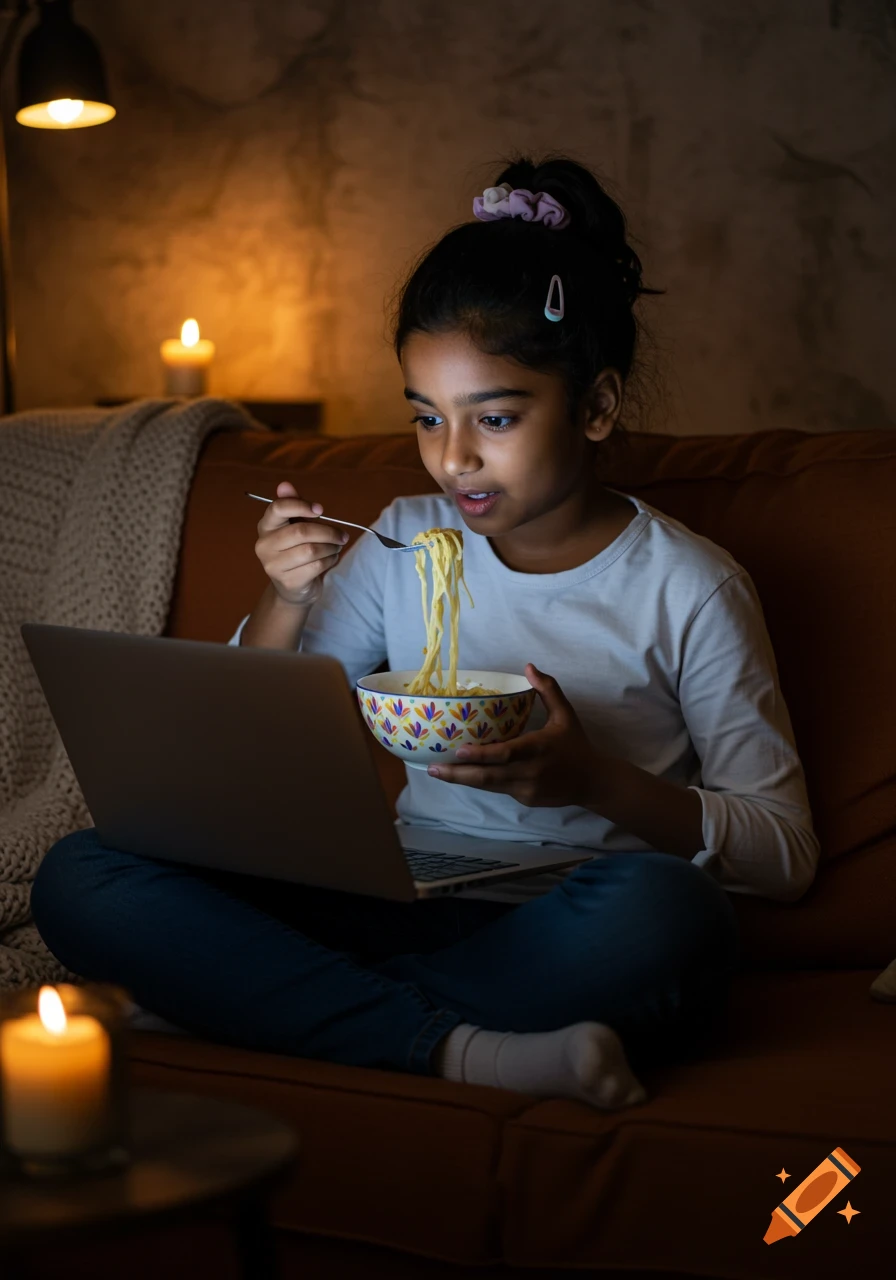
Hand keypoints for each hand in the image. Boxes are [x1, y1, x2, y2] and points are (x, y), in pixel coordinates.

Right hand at [254, 480, 348, 607]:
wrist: (292, 587)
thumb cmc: (296, 550)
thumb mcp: (295, 525)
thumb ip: (293, 505)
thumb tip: (284, 484)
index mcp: (265, 526)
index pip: (278, 508)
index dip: (301, 505)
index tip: (320, 510)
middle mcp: (264, 545)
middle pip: (301, 531)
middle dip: (327, 531)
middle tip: (342, 535)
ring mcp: (273, 565)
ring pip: (311, 550)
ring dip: (331, 547)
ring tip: (337, 546)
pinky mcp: (288, 581)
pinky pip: (316, 566)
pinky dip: (330, 560)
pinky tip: (331, 559)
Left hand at [426, 663, 605, 807]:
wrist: (593, 782)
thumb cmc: (576, 745)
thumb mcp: (565, 714)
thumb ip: (548, 690)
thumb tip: (528, 666)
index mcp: (538, 748)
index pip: (505, 755)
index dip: (481, 756)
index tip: (458, 751)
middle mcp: (528, 772)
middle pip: (488, 777)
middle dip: (457, 774)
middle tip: (432, 768)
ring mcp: (525, 789)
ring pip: (488, 786)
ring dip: (461, 780)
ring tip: (437, 772)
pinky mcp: (524, 799)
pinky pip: (497, 789)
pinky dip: (480, 782)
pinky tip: (461, 774)